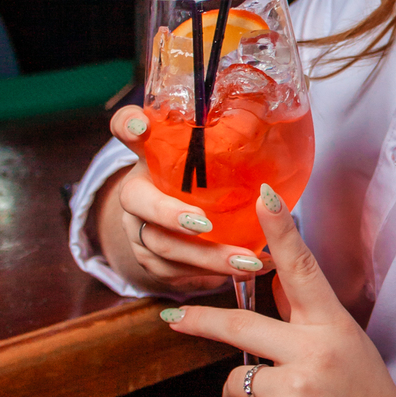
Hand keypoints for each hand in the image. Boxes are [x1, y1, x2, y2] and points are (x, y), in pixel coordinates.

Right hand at [95, 108, 262, 296]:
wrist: (185, 222)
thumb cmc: (208, 180)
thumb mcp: (215, 158)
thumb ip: (229, 139)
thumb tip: (269, 120)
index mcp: (149, 154)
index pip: (125, 128)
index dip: (129, 126)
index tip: (143, 127)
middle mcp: (135, 190)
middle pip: (138, 201)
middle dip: (172, 215)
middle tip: (204, 223)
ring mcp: (137, 228)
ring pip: (160, 246)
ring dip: (206, 258)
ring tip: (247, 261)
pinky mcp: (148, 260)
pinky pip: (173, 273)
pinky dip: (210, 276)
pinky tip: (242, 273)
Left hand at [157, 187, 395, 396]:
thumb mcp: (347, 348)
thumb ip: (308, 317)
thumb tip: (276, 279)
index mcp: (333, 328)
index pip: (303, 270)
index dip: (281, 230)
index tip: (263, 196)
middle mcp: (312, 353)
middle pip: (239, 325)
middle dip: (200, 321)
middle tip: (175, 318)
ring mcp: (293, 390)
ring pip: (232, 380)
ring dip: (244, 396)